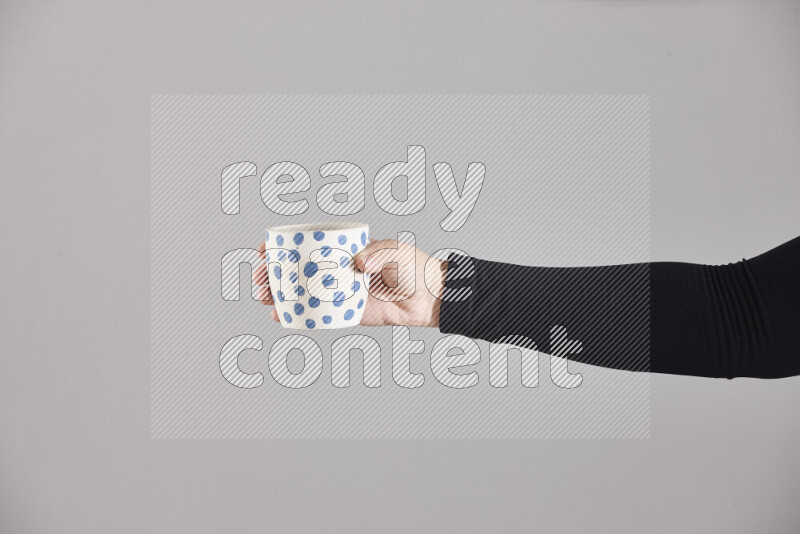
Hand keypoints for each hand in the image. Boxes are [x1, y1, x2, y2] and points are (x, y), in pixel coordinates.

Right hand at [254, 239, 445, 327]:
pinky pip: (320, 316)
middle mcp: (338, 271)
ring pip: (303, 294)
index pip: (307, 246)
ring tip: (265, 299)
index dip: (282, 248)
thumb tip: (357, 264)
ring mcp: (341, 293)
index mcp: (343, 250)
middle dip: (273, 275)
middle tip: (260, 281)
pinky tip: (283, 318)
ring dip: (281, 297)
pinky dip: (300, 317)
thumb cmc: (414, 267)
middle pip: (297, 272)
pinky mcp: (348, 313)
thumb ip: (377, 252)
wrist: (431, 297)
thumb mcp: (395, 250)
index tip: (264, 251)